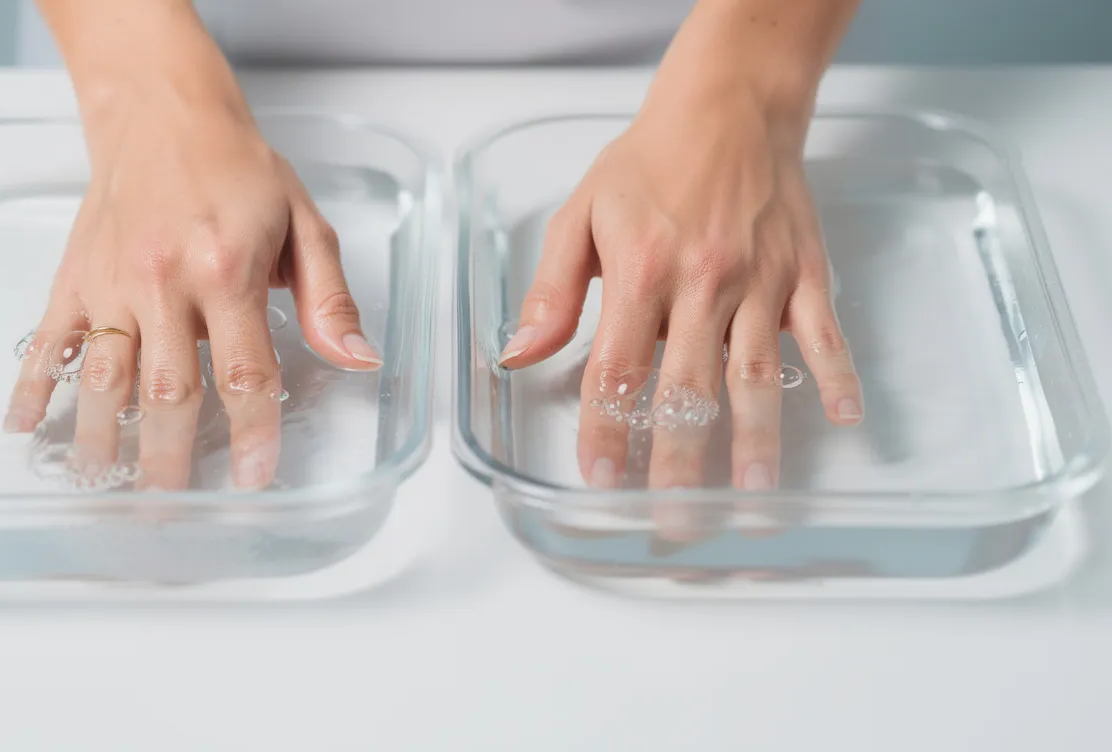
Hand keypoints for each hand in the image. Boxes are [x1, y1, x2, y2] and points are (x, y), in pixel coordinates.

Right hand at [4, 64, 380, 490]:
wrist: (162, 111)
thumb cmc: (239, 169)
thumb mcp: (306, 222)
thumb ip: (329, 298)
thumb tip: (360, 360)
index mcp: (227, 271)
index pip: (245, 371)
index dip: (253, 432)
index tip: (255, 479)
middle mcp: (163, 283)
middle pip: (167, 390)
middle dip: (171, 459)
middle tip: (172, 511)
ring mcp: (111, 284)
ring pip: (103, 377)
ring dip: (104, 441)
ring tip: (106, 490)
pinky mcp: (74, 278)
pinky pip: (49, 341)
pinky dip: (33, 386)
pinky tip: (25, 429)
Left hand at [499, 29, 862, 534]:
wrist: (727, 106)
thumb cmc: (647, 164)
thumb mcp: (579, 216)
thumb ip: (551, 291)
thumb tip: (517, 354)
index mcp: (641, 274)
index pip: (617, 371)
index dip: (607, 432)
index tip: (602, 482)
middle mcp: (702, 284)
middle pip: (688, 390)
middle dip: (679, 462)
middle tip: (677, 520)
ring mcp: (760, 282)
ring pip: (756, 374)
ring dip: (756, 438)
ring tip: (753, 495)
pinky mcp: (805, 272)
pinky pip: (825, 332)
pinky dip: (838, 375)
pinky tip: (846, 419)